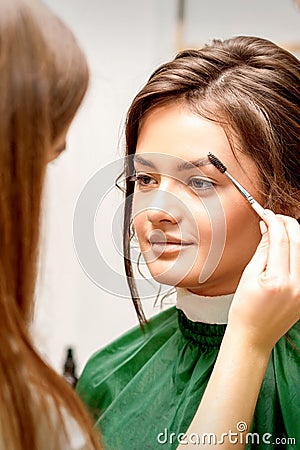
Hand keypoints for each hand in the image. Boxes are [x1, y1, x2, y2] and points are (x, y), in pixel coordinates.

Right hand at [228, 210, 299, 352]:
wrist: (254, 336)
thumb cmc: (245, 310)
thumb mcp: (248, 276)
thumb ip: (263, 249)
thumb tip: (268, 227)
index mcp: (279, 280)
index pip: (282, 239)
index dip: (273, 221)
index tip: (264, 213)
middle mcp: (298, 285)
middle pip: (298, 240)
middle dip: (286, 223)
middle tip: (272, 217)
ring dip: (293, 234)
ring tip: (278, 229)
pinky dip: (296, 249)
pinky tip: (285, 246)